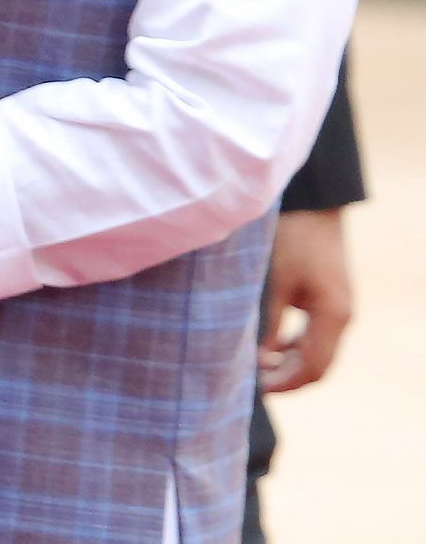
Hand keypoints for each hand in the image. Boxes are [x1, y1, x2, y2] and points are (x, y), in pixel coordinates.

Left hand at [261, 207, 353, 393]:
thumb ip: (268, 321)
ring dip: (287, 361)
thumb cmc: (291, 237)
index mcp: (333, 315)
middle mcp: (341, 316)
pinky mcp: (328, 297)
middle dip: (286, 377)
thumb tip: (257, 358)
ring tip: (254, 367)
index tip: (257, 390)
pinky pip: (313, 333)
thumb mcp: (273, 280)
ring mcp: (337, 307)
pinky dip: (292, 344)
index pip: (314, 368)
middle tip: (251, 384)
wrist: (312, 203)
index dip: (286, 384)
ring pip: (315, 349)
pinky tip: (266, 345)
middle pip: (318, 364)